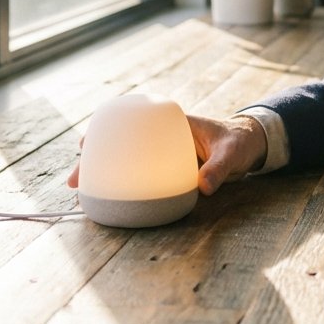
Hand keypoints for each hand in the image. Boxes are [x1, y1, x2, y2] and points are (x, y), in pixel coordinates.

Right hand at [66, 112, 268, 196]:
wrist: (248, 146)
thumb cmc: (238, 142)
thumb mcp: (231, 153)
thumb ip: (219, 168)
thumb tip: (204, 186)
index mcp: (172, 123)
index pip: (131, 122)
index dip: (104, 131)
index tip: (83, 144)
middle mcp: (162, 136)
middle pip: (120, 145)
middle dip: (94, 160)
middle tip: (74, 180)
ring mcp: (162, 153)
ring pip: (126, 161)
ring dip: (105, 175)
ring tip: (82, 194)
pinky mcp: (167, 168)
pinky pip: (141, 175)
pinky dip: (125, 186)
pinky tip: (111, 202)